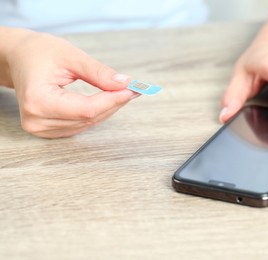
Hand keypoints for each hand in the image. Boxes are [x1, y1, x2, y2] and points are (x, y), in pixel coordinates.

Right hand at [5, 30, 137, 137]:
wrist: (18, 59)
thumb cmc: (38, 53)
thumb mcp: (70, 56)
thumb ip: (98, 72)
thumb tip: (124, 84)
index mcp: (38, 100)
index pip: (87, 109)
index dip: (113, 100)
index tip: (132, 90)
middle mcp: (37, 120)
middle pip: (89, 118)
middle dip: (114, 103)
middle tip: (134, 89)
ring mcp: (41, 128)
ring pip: (88, 123)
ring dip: (108, 109)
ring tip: (122, 92)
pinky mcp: (48, 130)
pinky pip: (81, 125)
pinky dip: (97, 113)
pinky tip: (107, 100)